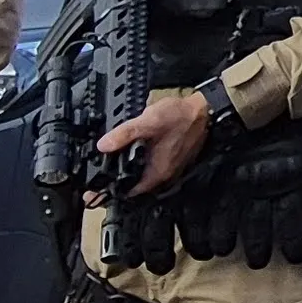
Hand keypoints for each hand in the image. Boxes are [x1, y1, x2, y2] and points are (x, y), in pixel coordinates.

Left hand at [101, 85, 216, 195]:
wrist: (205, 111)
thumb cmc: (181, 117)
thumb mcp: (148, 121)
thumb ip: (125, 134)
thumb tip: (103, 146)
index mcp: (156, 172)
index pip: (127, 192)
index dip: (110, 190)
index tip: (96, 189)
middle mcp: (163, 175)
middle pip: (134, 185)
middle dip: (118, 180)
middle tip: (102, 173)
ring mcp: (169, 168)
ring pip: (143, 176)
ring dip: (130, 171)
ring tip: (116, 161)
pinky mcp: (173, 160)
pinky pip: (152, 167)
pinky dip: (142, 163)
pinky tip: (138, 151)